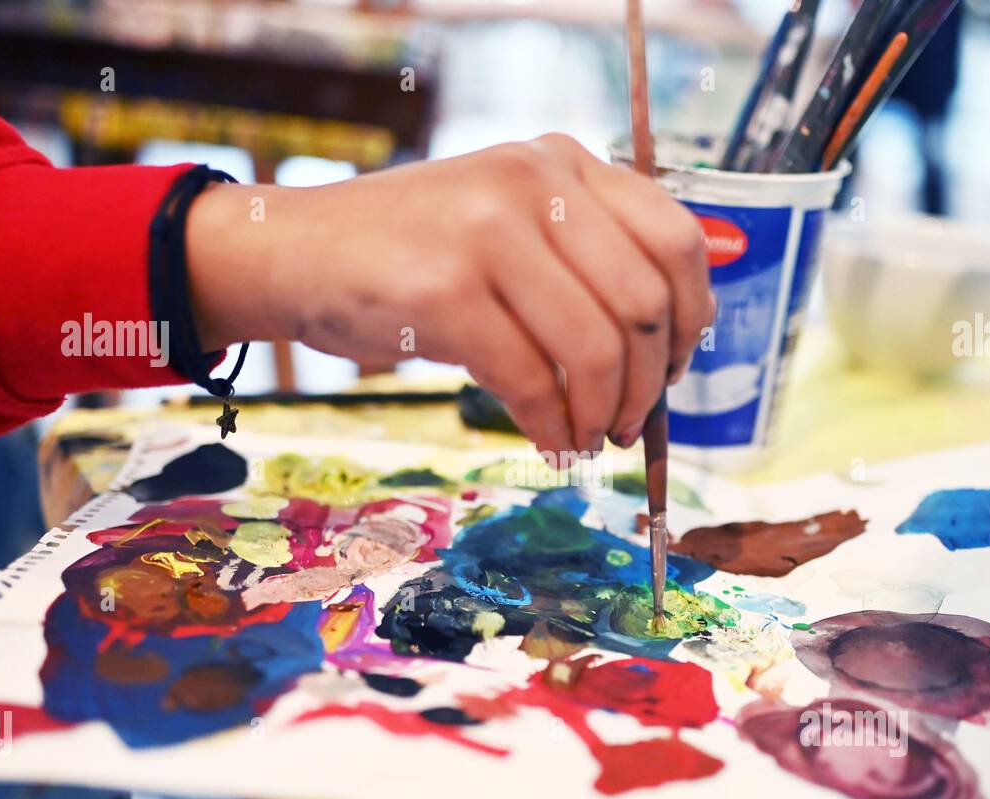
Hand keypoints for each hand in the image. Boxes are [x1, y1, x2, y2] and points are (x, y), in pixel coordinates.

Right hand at [186, 134, 713, 457]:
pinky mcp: (444, 290)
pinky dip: (551, 426)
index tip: (674, 369)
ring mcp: (488, 232)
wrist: (297, 252)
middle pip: (644, 303)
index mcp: (564, 163)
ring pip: (595, 347)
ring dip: (601, 413)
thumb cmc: (414, 254)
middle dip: (648, 384)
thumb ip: (583, 257)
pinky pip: (531, 379)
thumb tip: (668, 349)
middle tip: (627, 425)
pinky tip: (549, 443)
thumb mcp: (509, 225)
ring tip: (586, 439)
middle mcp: (534, 182)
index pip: (676, 241)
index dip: (691, 320)